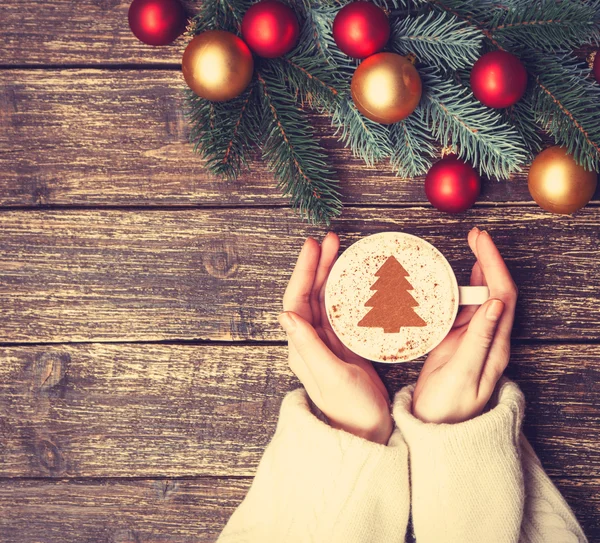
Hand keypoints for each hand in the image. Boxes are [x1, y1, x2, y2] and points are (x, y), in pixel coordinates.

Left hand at [278, 232, 392, 444]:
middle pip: (310, 294)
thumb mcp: (331, 376)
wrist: (368, 432)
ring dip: (329, 274)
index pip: (297, 300)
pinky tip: (352, 279)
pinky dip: (344, 291)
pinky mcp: (344, 346)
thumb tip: (286, 313)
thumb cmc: (352, 409)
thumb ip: (309, 345)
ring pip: (324, 299)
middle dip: (317, 265)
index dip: (303, 271)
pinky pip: (340, 310)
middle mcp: (310, 341)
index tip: (312, 246)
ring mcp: (327, 343)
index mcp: (302, 347)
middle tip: (330, 239)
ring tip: (339, 250)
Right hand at [413, 228, 517, 423]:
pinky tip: (453, 279)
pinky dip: (461, 288)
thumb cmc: (447, 407)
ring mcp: (474, 339)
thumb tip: (495, 303)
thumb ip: (478, 338)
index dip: (494, 264)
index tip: (480, 241)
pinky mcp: (458, 341)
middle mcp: (489, 338)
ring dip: (478, 270)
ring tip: (469, 248)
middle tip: (474, 235)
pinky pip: (464, 308)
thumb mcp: (463, 372)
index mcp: (494, 345)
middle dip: (489, 259)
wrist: (435, 429)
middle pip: (496, 291)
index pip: (502, 295)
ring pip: (482, 297)